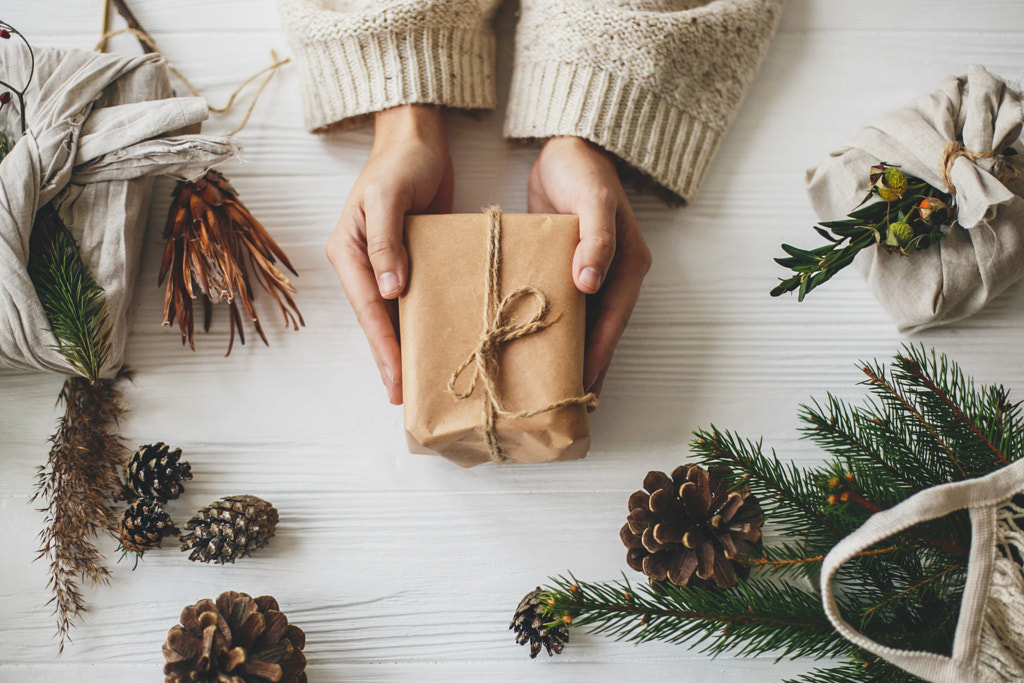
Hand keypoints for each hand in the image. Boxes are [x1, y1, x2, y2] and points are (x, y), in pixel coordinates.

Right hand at [326, 105, 452, 403]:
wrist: (418, 139)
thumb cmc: (401, 162)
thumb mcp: (389, 196)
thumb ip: (385, 240)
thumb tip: (389, 289)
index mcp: (348, 250)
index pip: (366, 307)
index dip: (382, 344)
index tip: (396, 377)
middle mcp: (363, 263)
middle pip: (375, 319)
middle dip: (389, 357)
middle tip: (405, 396)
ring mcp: (385, 264)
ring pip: (392, 314)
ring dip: (403, 345)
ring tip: (416, 382)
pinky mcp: (409, 260)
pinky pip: (413, 298)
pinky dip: (420, 322)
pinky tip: (434, 342)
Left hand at [528, 136, 651, 402]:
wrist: (567, 142)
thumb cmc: (583, 169)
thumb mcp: (593, 200)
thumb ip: (595, 241)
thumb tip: (590, 284)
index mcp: (629, 267)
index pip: (612, 323)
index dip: (596, 356)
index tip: (580, 387)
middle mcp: (612, 276)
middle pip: (599, 332)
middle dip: (583, 367)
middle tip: (563, 405)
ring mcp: (590, 274)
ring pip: (580, 325)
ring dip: (565, 354)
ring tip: (547, 388)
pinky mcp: (565, 267)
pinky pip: (559, 306)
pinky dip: (549, 329)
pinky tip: (529, 348)